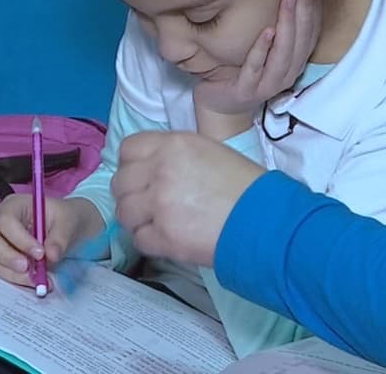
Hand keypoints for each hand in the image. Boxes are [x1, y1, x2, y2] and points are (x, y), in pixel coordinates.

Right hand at [0, 194, 101, 286]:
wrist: (68, 230)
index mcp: (14, 204)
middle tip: (27, 269)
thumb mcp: (69, 222)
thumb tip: (51, 256)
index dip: (20, 239)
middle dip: (5, 256)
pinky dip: (11, 277)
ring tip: (34, 278)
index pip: (6, 220)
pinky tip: (31, 280)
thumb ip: (60, 237)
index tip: (40, 254)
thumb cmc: (65, 219)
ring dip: (9, 271)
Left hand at [111, 130, 264, 266]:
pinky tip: (167, 237)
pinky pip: (138, 238)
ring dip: (137, 219)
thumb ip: (175, 155)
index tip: (141, 176)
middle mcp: (161, 170)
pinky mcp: (162, 235)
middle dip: (131, 194)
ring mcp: (159, 204)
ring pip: (124, 212)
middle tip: (148, 204)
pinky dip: (149, 240)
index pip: (128, 149)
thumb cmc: (245, 184)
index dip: (131, 164)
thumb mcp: (210, 152)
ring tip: (157, 222)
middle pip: (121, 182)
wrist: (264, 219)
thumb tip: (151, 168)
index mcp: (174, 144)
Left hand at [192, 0, 322, 116]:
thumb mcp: (264, 48)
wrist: (219, 104)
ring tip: (288, 1)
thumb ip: (277, 29)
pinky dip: (262, 50)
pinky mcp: (247, 91)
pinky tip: (267, 31)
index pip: (310, 35)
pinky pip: (256, 68)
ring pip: (283, 55)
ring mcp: (267, 85)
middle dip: (303, 12)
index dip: (312, 10)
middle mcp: (286, 75)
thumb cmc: (242, 70)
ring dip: (287, 26)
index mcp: (293, 63)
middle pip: (301, 42)